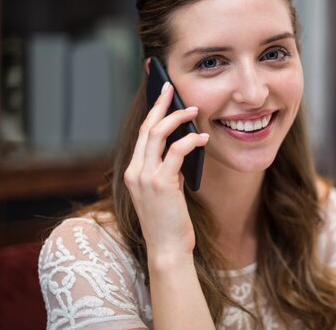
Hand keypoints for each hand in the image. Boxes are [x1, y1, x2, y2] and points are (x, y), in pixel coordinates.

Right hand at [123, 82, 208, 258]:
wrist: (167, 249)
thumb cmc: (169, 221)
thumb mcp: (165, 191)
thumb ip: (168, 170)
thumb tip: (183, 147)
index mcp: (133, 172)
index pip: (142, 135)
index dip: (151, 112)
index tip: (160, 95)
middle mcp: (135, 171)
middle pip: (147, 128)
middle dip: (161, 104)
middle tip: (172, 88)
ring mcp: (145, 177)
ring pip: (158, 134)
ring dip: (178, 118)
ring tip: (194, 110)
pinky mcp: (161, 184)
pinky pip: (176, 152)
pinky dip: (190, 140)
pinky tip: (202, 137)